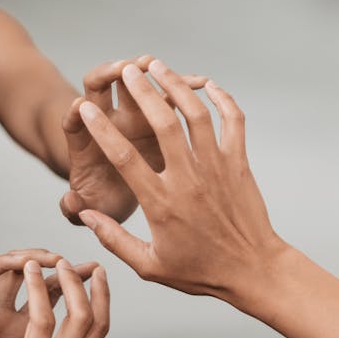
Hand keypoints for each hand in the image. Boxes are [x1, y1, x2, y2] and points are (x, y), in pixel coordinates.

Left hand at [60, 56, 206, 225]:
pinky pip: (168, 94)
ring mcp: (132, 115)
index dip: (74, 113)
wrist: (123, 195)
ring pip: (133, 82)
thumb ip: (73, 208)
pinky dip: (180, 85)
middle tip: (123, 70)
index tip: (80, 107)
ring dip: (143, 70)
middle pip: (98, 87)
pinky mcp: (157, 116)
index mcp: (85, 144)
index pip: (72, 122)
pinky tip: (199, 83)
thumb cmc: (103, 200)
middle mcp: (106, 122)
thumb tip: (71, 203)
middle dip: (108, 74)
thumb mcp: (89, 206)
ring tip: (157, 67)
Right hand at [75, 60, 285, 304]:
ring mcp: (217, 168)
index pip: (124, 158)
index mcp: (161, 203)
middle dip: (141, 91)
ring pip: (195, 115)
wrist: (253, 271)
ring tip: (158, 66)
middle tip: (127, 69)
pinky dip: (222, 99)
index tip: (85, 110)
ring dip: (175, 86)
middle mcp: (188, 180)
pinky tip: (208, 85)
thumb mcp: (149, 265)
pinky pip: (233, 122)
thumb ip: (113, 239)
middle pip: (161, 124)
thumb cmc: (200, 271)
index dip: (101, 131)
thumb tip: (86, 216)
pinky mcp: (239, 164)